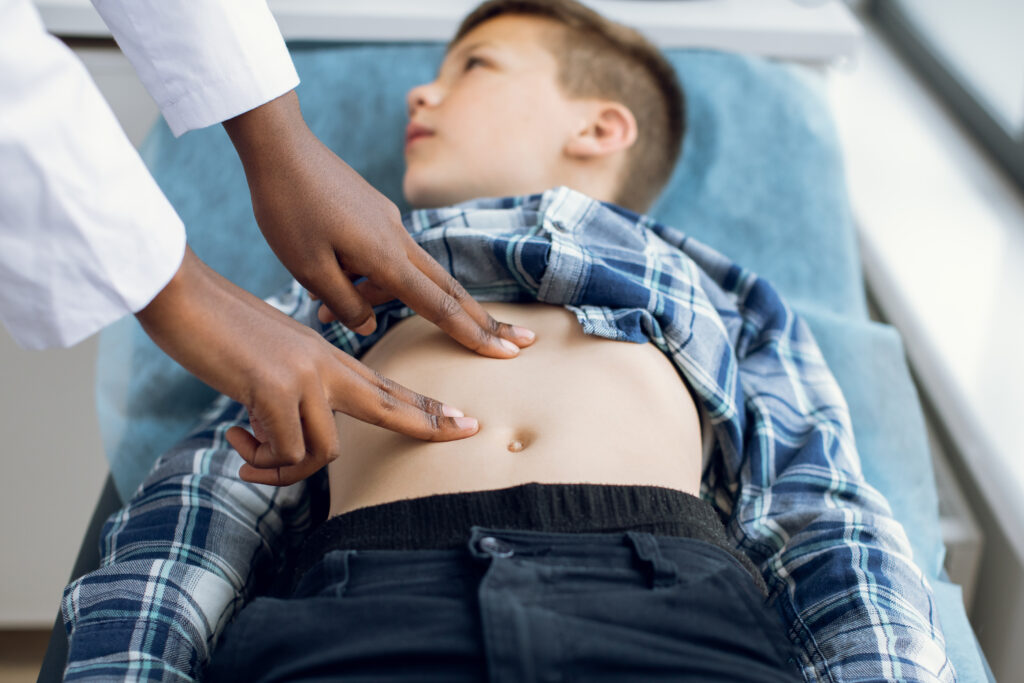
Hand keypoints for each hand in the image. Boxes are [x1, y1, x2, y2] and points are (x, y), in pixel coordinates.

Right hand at [136, 248, 479, 485]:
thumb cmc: (216, 329)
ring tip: (248, 456)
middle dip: (430, 421)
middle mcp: (324, 365)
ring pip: (325, 451)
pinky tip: (234, 439)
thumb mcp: (266, 361)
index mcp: (324, 357)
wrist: (183, 295)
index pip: (386, 386)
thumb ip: (292, 391)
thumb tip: (292, 432)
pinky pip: (285, 451)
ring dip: (284, 469)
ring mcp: (305, 375)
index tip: (461, 419)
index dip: (425, 406)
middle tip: (470, 431)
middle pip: (390, 403)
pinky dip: (259, 459)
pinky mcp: (276, 387)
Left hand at [222, 91, 534, 354]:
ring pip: (413, 272)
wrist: (280, 147)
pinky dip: (373, 276)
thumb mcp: (308, 269)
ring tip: (321, 304)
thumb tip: (368, 326)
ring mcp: (390, 223)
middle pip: (451, 288)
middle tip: (521, 341)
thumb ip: (344, 303)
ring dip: (387, 297)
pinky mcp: (377, 213)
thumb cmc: (288, 209)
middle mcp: (398, 239)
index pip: (439, 306)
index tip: (505, 352)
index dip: (472, 334)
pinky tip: (330, 271)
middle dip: (485, 319)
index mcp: (386, 256)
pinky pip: (388, 254)